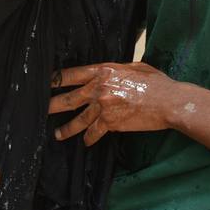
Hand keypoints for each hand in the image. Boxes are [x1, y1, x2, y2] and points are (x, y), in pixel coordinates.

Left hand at [49, 62, 185, 145]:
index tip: (46, 84)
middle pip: (68, 98)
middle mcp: (99, 87)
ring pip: (78, 119)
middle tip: (40, 110)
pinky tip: (85, 142)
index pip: (71, 74)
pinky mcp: (110, 122)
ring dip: (67, 129)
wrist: (169, 101)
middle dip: (52, 105)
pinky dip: (89, 138)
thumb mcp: (134, 67)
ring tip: (58, 134)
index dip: (56, 79)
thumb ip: (116, 70)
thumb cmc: (156, 83)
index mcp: (103, 71)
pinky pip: (93, 132)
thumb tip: (109, 72)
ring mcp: (103, 106)